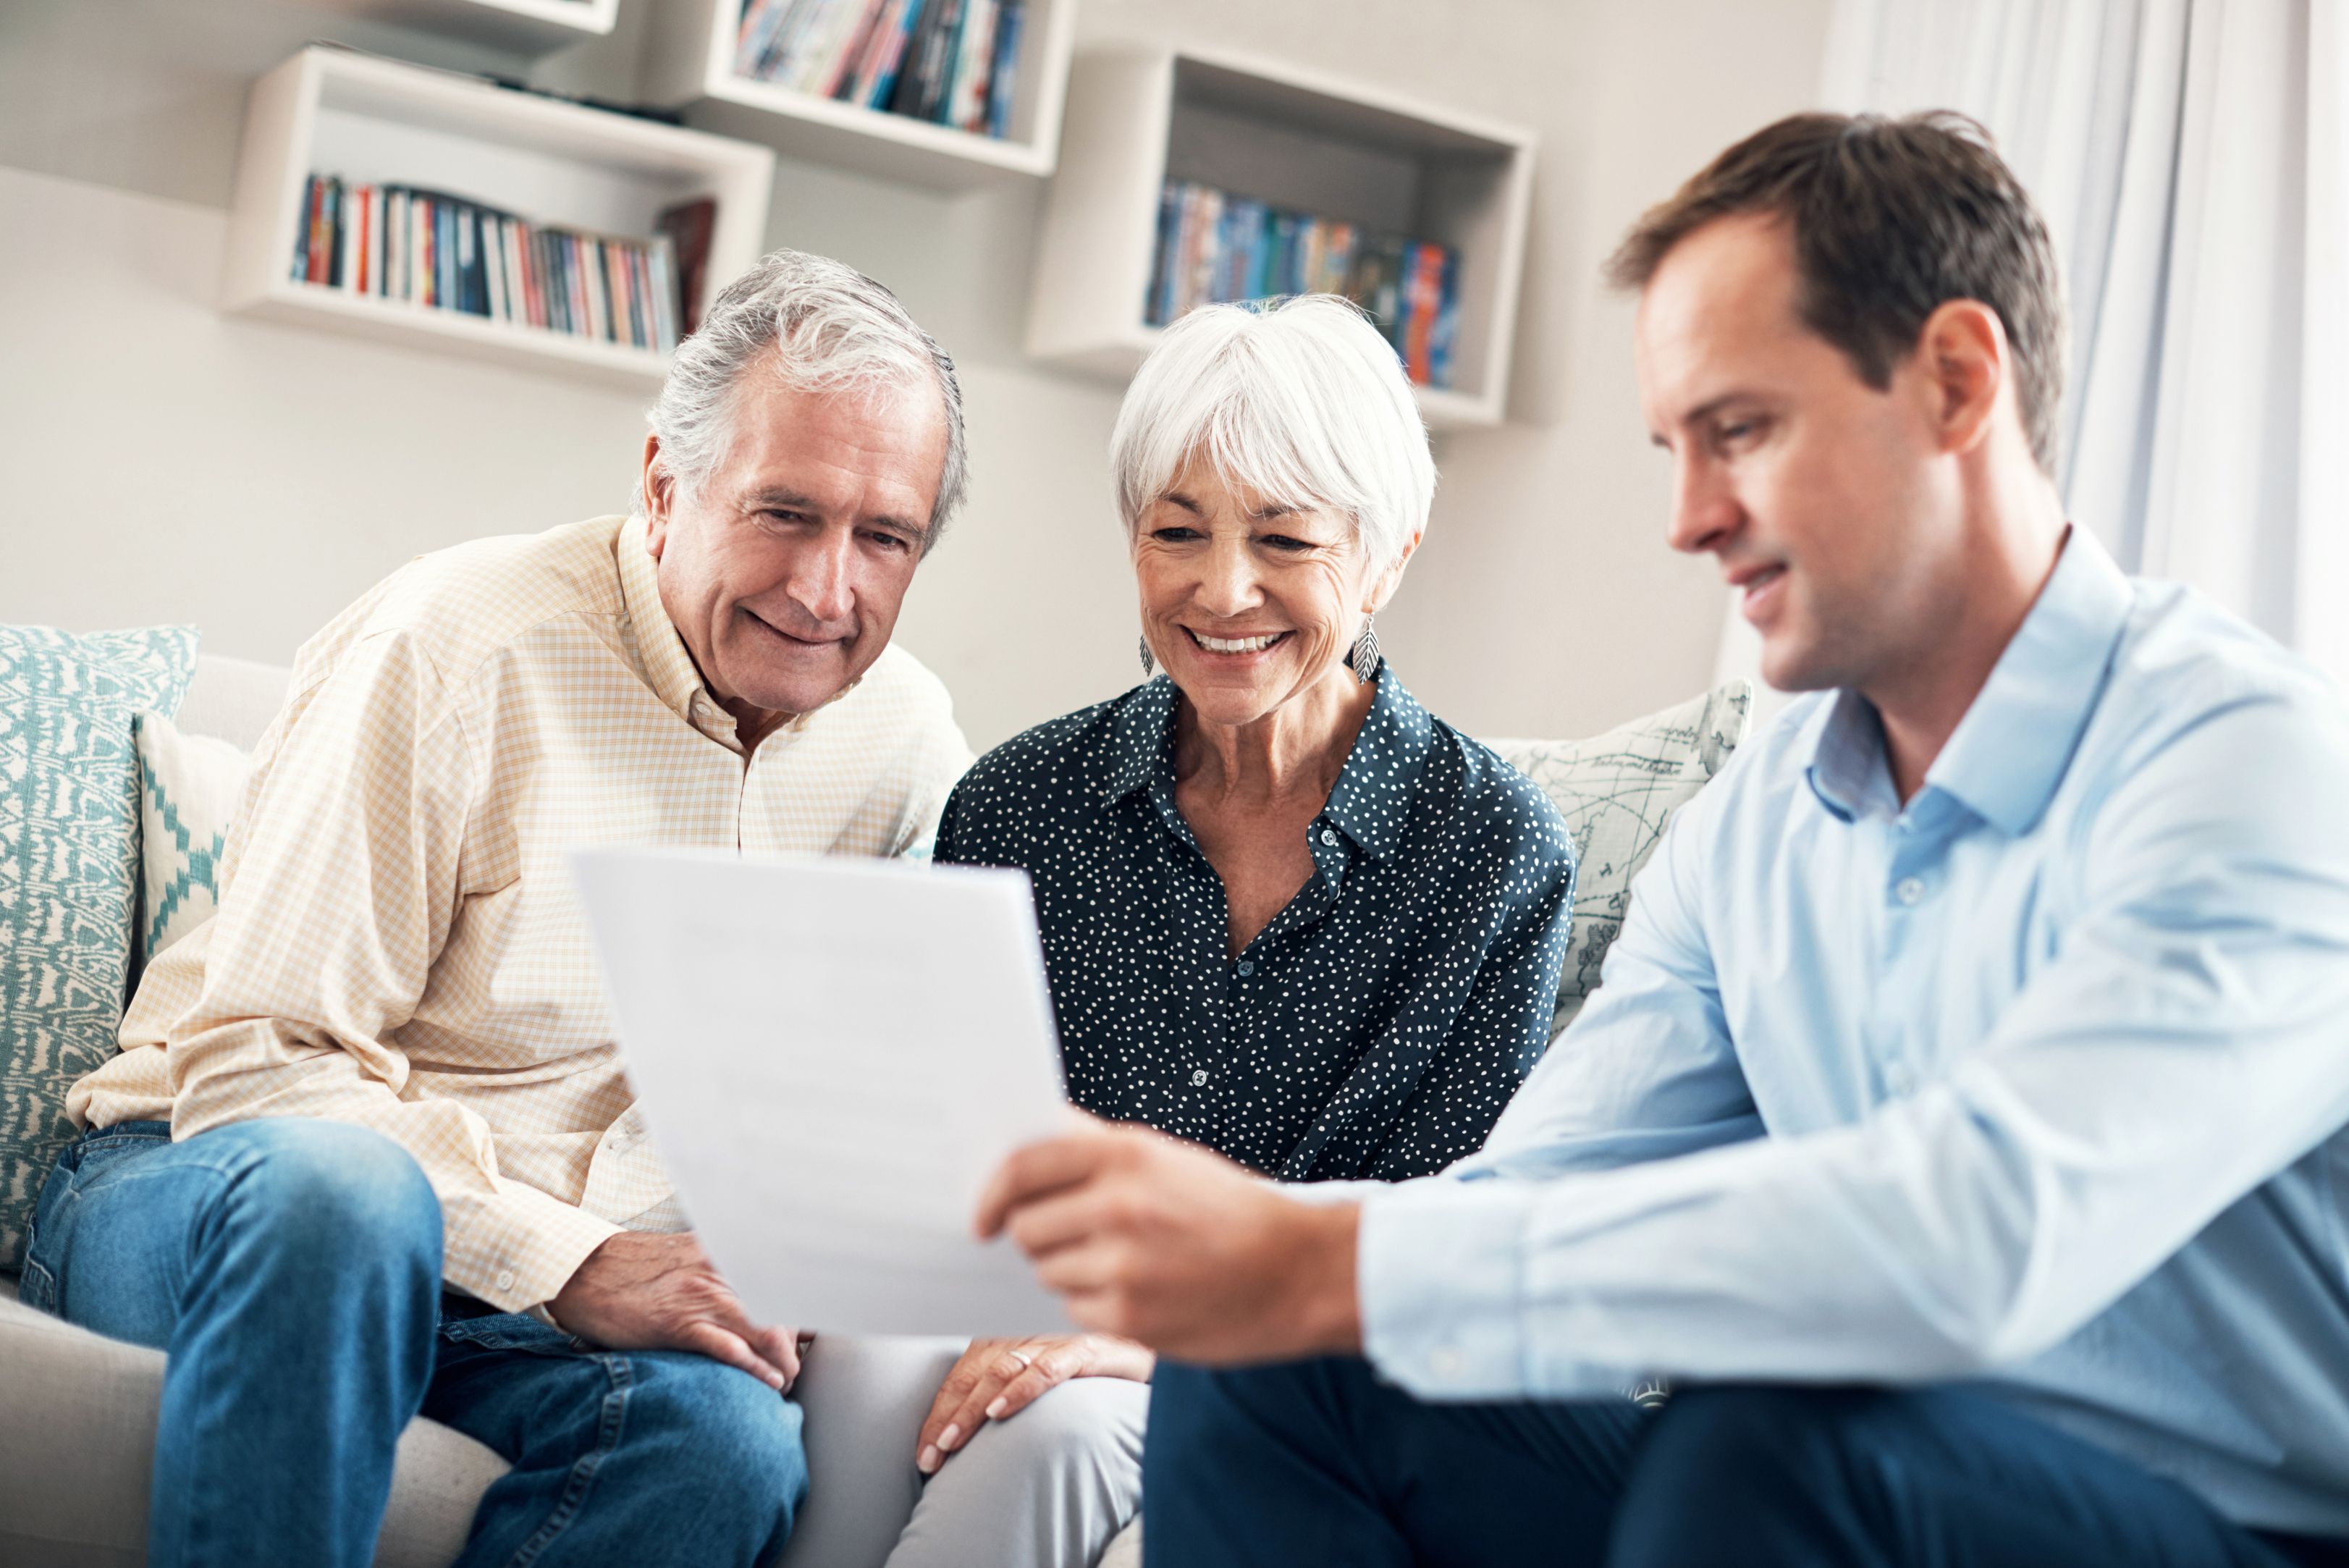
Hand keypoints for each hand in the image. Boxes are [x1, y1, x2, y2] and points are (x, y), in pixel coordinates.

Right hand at [548, 1231, 802, 1391]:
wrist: (582, 1271)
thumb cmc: (635, 1269)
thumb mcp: (688, 1257)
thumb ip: (724, 1270)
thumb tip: (755, 1292)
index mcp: (726, 1251)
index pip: (785, 1278)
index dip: (804, 1308)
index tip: (809, 1332)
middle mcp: (722, 1270)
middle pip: (784, 1306)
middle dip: (798, 1341)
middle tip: (797, 1364)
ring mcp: (701, 1296)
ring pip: (766, 1328)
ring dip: (784, 1361)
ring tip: (786, 1381)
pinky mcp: (678, 1324)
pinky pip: (729, 1347)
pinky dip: (755, 1367)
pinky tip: (768, 1382)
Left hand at [915, 1334, 1153, 1473]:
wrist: (1155, 1350)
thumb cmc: (1100, 1369)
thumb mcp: (1048, 1377)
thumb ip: (1012, 1391)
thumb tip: (969, 1432)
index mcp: (1015, 1339)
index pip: (964, 1373)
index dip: (940, 1411)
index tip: (924, 1450)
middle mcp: (1031, 1334)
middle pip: (975, 1372)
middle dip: (947, 1416)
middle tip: (931, 1453)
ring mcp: (1059, 1340)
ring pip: (1002, 1369)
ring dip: (972, 1409)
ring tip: (952, 1441)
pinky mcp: (1090, 1349)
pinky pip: (1050, 1368)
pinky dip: (1022, 1390)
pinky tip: (1000, 1412)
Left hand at [975, 1121, 1361, 1364]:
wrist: (1299, 1271)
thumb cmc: (1230, 1211)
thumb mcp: (1169, 1159)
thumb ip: (1099, 1150)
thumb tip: (1032, 1133)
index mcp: (1125, 1156)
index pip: (1022, 1168)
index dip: (991, 1194)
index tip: (983, 1216)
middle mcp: (1118, 1208)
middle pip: (1027, 1228)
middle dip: (1037, 1237)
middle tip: (1072, 1239)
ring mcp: (1123, 1266)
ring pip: (1048, 1272)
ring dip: (1069, 1272)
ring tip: (1123, 1263)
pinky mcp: (1132, 1317)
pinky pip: (1076, 1310)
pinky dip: (1096, 1304)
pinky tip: (1140, 1291)